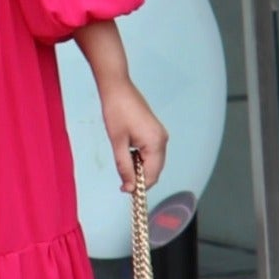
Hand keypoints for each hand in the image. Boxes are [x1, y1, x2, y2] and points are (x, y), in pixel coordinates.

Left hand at [101, 79, 167, 194]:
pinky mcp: (155, 132)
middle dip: (140, 178)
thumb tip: (129, 187)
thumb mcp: (117, 143)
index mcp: (156, 143)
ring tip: (123, 164)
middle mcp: (162, 140)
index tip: (123, 189)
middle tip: (122, 181)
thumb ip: (124, 167)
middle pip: (155, 170)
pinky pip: (151, 152)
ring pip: (153, 162)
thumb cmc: (116, 112)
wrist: (117, 88)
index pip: (152, 175)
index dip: (139, 186)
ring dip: (140, 168)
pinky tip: (128, 154)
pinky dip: (141, 159)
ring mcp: (160, 135)